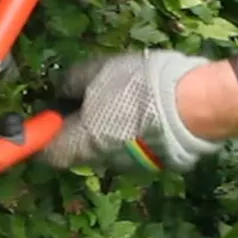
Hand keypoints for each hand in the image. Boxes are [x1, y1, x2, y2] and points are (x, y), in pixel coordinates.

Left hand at [41, 50, 223, 171]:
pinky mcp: (154, 163)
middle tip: (84, 97)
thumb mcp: (98, 71)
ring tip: (118, 96)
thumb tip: (60, 90)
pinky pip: (131, 147)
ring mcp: (131, 166)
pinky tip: (140, 108)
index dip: (41, 135)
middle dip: (77, 126)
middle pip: (78, 149)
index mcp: (83, 144)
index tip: (45, 116)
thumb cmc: (140, 86)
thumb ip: (72, 82)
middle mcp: (103, 162)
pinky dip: (128, 131)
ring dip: (104, 127)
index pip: (47, 153)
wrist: (196, 105)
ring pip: (105, 147)